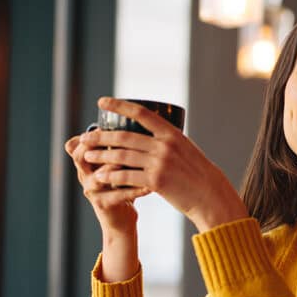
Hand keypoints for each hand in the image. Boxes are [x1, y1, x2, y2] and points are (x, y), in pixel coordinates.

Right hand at [64, 131, 147, 235]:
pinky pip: (118, 195)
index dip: (89, 134)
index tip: (105, 124)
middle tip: (119, 139)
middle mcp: (85, 175)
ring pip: (100, 175)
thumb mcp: (117, 165)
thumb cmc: (123, 186)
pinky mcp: (104, 205)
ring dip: (117, 167)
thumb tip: (136, 119)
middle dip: (97, 146)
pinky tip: (150, 186)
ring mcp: (93, 191)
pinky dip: (135, 189)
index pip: (78, 144)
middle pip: (80, 156)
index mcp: (87, 163)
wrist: (122, 220)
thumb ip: (120, 147)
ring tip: (136, 161)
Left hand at [79, 97, 248, 231]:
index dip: (119, 105)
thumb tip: (147, 135)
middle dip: (101, 136)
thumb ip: (166, 142)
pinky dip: (110, 176)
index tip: (102, 102)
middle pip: (125, 136)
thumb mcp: (185, 150)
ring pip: (122, 156)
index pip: (141, 113)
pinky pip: (127, 176)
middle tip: (85, 137)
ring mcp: (160, 163)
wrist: (210, 195)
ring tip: (87, 155)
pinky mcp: (156, 181)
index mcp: (172, 133)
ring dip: (101, 155)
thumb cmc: (197, 174)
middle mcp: (165, 145)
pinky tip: (99, 176)